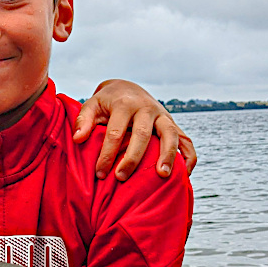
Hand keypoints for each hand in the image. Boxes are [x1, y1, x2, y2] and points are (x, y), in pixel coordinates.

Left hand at [74, 79, 196, 179]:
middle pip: (143, 134)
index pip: (115, 132)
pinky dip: (188, 156)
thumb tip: (78, 139)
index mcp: (125, 105)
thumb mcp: (91, 106)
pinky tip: (185, 174)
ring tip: (163, 176)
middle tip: (121, 177)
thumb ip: (83, 121)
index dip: (107, 154)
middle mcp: (147, 109)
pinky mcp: (173, 124)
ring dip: (168, 155)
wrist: (126, 89)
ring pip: (171, 134)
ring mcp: (163, 116)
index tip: (99, 173)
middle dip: (132, 157)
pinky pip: (186, 140)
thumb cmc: (105, 103)